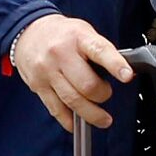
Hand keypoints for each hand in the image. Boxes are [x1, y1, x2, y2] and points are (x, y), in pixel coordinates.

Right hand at [10, 14, 133, 131]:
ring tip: (103, 119)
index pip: (99, 51)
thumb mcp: (84, 32)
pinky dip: (69, 120)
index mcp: (77, 37)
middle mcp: (60, 54)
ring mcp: (47, 71)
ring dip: (92, 114)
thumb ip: (101, 51)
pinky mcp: (38, 86)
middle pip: (86, 84)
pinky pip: (56, 109)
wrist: (28, 32)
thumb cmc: (62, 35)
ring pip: (73, 100)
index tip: (127, 76)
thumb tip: (126, 73)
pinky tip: (78, 123)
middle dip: (103, 94)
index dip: (115, 65)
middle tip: (106, 94)